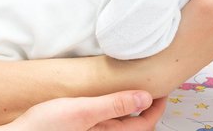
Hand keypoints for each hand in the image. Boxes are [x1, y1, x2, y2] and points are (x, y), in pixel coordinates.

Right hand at [4, 92, 165, 130]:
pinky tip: (107, 97)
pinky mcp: (82, 129)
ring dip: (131, 105)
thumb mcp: (84, 110)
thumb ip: (114, 104)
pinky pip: (108, 120)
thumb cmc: (48, 126)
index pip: (146, 123)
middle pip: (136, 124)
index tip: (163, 88)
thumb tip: (145, 97)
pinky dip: (115, 108)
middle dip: (147, 106)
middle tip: (152, 85)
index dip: (158, 106)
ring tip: (133, 88)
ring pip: (122, 122)